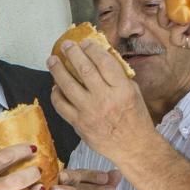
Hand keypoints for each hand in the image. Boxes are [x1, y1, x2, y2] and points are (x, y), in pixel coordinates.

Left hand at [47, 38, 156, 161]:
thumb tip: (100, 59)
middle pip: (84, 70)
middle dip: (73, 54)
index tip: (85, 43)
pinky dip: (56, 94)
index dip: (92, 49)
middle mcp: (105, 99)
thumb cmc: (136, 118)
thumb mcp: (134, 92)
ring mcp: (89, 112)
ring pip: (68, 85)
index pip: (104, 62)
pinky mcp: (79, 124)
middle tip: (66, 45)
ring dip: (57, 70)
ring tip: (52, 61)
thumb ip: (118, 76)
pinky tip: (55, 87)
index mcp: (122, 89)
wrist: (133, 146)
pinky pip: (61, 105)